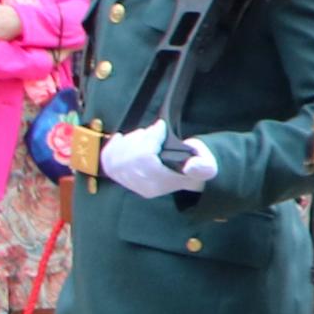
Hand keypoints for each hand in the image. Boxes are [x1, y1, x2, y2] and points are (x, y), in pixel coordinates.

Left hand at [97, 120, 216, 199]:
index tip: (161, 127)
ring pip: (117, 158)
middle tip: (153, 130)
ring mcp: (130, 182)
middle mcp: (142, 186)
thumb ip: (202, 166)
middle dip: (140, 138)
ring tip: (145, 136)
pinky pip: (107, 161)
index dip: (151, 139)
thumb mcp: (207, 166)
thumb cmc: (196, 165)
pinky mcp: (121, 175)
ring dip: (129, 140)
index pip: (145, 160)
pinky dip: (112, 146)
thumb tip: (191, 166)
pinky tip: (122, 138)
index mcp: (160, 184)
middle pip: (128, 158)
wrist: (186, 173)